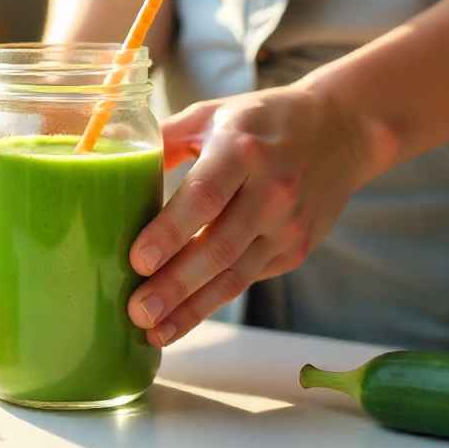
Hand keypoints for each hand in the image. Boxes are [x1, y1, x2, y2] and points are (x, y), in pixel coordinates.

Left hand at [127, 85, 374, 346]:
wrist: (342, 131)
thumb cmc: (260, 121)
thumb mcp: (211, 115)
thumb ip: (163, 139)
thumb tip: (107, 160)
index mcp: (242, 150)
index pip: (204, 197)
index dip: (169, 233)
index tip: (136, 261)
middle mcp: (271, 190)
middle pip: (218, 248)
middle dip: (175, 286)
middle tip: (136, 312)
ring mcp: (288, 225)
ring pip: (234, 277)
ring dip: (191, 309)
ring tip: (152, 332)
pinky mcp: (296, 248)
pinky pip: (247, 280)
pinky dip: (212, 302)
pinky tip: (181, 319)